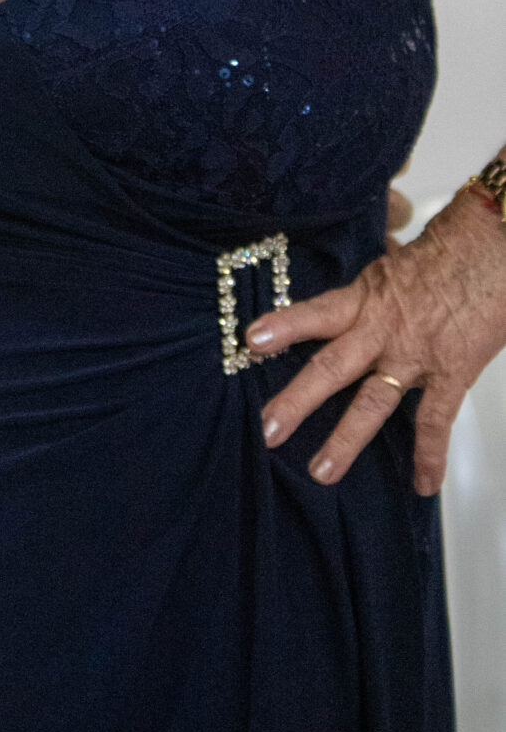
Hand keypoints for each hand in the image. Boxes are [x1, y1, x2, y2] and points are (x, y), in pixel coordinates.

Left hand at [249, 189, 505, 494]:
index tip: (250, 341)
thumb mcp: (396, 259)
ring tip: (322, 472)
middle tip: (268, 430)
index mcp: (365, 296)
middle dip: (296, 401)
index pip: (315, 313)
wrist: (497, 246)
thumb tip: (355, 283)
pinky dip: (429, 456)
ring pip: (372, 403)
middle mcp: (382, 329)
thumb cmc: (452, 247)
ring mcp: (415, 355)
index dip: (284, 326)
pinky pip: (436, 421)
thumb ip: (372, 283)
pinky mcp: (451, 372)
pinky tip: (422, 484)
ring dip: (345, 440)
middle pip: (331, 368)